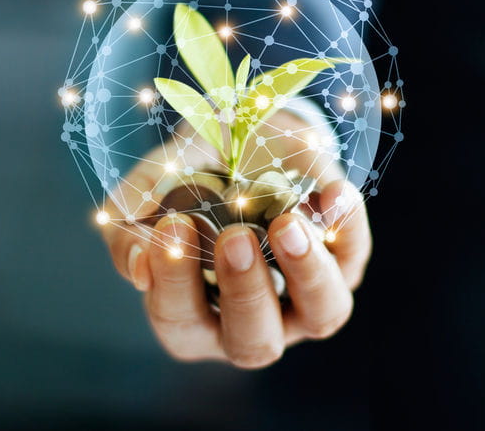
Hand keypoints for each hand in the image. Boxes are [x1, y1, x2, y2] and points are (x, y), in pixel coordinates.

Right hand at [102, 112, 371, 367]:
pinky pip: (353, 253)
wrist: (241, 141)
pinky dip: (347, 225)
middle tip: (234, 239)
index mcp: (196, 311)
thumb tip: (138, 267)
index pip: (180, 322)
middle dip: (245, 293)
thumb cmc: (190, 176)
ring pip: (322, 314)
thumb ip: (130, 222)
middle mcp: (253, 316)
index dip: (174, 284)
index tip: (169, 230)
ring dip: (307, 272)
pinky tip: (330, 192)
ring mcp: (303, 294)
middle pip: (255, 342)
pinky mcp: (342, 259)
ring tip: (286, 225)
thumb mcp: (152, 189)